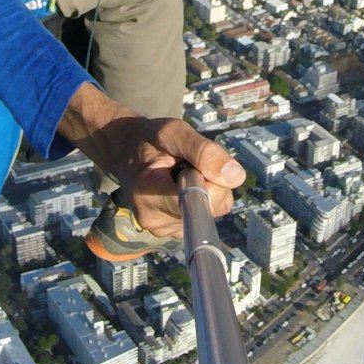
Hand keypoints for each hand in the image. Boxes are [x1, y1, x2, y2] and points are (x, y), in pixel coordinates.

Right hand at [59, 84, 243, 236]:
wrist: (126, 152)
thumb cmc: (148, 139)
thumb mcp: (172, 131)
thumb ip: (203, 151)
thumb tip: (236, 177)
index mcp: (148, 194)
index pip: (200, 200)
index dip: (211, 180)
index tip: (197, 163)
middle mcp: (154, 220)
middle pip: (210, 208)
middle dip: (211, 182)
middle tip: (188, 163)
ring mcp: (163, 230)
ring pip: (211, 212)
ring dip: (208, 189)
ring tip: (182, 173)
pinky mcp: (172, 232)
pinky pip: (204, 216)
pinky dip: (202, 198)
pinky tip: (182, 186)